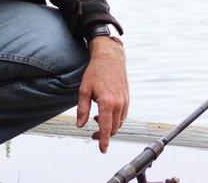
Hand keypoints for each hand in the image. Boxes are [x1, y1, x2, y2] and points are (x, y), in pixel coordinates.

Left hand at [76, 37, 128, 152]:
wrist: (110, 58)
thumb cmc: (96, 71)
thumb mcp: (84, 90)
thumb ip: (82, 109)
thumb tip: (80, 124)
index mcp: (107, 102)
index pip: (107, 128)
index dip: (104, 141)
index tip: (103, 150)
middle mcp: (118, 103)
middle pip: (114, 128)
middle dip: (105, 135)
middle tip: (93, 134)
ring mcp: (124, 100)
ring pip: (120, 122)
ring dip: (110, 126)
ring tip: (97, 120)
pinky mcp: (127, 97)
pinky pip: (123, 114)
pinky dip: (115, 119)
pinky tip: (105, 113)